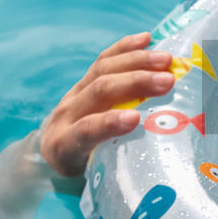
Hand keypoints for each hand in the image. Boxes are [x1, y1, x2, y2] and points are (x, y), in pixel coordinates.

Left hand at [40, 33, 173, 176]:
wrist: (49, 156)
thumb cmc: (81, 173)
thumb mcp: (91, 179)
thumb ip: (115, 174)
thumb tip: (158, 179)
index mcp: (65, 146)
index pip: (84, 131)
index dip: (108, 123)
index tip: (135, 119)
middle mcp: (66, 115)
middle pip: (98, 92)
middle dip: (134, 84)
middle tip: (168, 82)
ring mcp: (74, 94)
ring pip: (102, 70)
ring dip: (137, 62)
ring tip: (167, 59)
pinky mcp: (84, 81)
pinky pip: (103, 59)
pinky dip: (125, 48)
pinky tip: (147, 39)